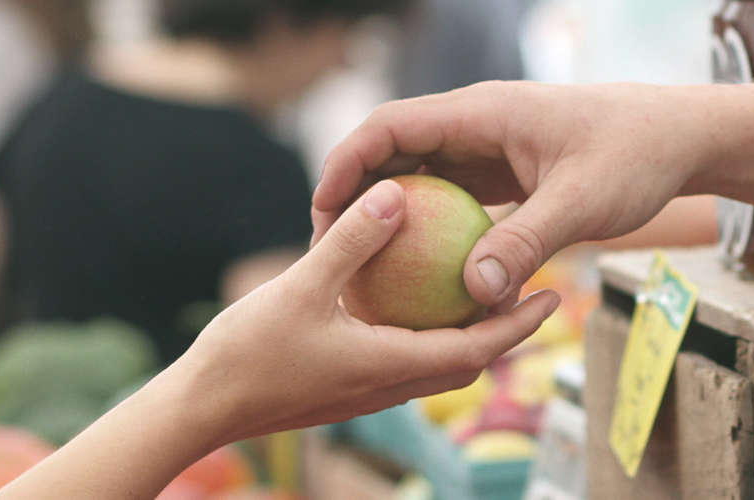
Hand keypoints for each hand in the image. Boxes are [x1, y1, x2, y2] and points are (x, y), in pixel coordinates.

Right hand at [0, 180, 559, 498]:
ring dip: (465, 333)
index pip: (477, 349)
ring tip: (482, 291)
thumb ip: (352, 242)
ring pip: (435, 364)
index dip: (519, 324)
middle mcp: (388, 385)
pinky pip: (402, 359)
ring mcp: (366, 390)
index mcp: (391, 366)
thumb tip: (395, 194)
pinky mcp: (344, 387)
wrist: (200, 408)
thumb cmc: (247, 353)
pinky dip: (423, 334)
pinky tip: (409, 300)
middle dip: (504, 329)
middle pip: (467, 360)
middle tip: (532, 289)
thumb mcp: (301, 286)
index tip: (553, 294)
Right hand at [311, 82, 733, 304]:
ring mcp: (490, 148)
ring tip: (363, 269)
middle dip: (356, 196)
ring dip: (391, 216)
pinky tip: (421, 277)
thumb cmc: (636, 157)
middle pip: (394, 152)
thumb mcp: (582, 203)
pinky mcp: (506, 173)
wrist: (681, 138)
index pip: (390, 126)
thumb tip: (473, 292)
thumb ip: (526, 242)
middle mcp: (477, 125)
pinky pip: (453, 199)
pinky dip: (431, 230)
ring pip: (421, 176)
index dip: (347, 164)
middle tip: (329, 252)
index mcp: (482, 113)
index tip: (323, 212)